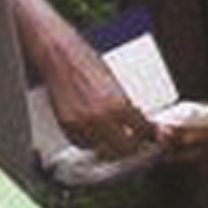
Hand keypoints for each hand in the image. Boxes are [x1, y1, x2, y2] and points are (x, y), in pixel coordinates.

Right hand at [38, 40, 157, 158]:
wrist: (60, 57)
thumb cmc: (86, 62)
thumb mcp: (115, 83)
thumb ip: (127, 105)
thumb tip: (140, 121)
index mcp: (119, 103)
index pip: (142, 130)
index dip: (147, 134)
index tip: (148, 135)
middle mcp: (101, 117)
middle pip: (125, 147)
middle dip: (131, 145)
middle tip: (132, 140)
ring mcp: (83, 124)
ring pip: (103, 149)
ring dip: (109, 144)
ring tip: (112, 134)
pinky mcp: (68, 126)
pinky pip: (84, 144)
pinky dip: (90, 141)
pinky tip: (94, 131)